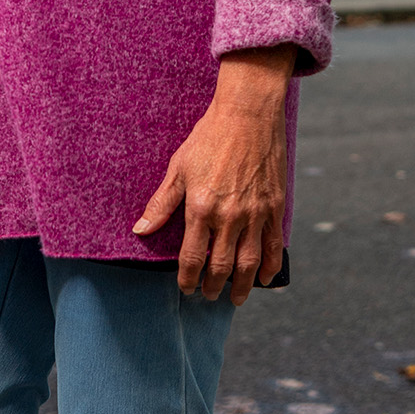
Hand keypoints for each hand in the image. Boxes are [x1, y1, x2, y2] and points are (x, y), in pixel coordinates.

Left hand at [133, 48, 291, 304]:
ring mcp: (255, 214)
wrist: (248, 115)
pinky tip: (265, 279)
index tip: (186, 289)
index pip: (192, 258)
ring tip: (235, 298)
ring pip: (249, 263)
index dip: (188, 279)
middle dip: (213, 287)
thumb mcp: (178, 168)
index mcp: (201, 209)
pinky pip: (273, 245)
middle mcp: (229, 217)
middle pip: (221, 266)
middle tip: (209, 297)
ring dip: (241, 285)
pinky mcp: (274, 207)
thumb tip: (140, 230)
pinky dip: (270, 266)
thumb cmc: (208, 138)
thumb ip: (161, 204)